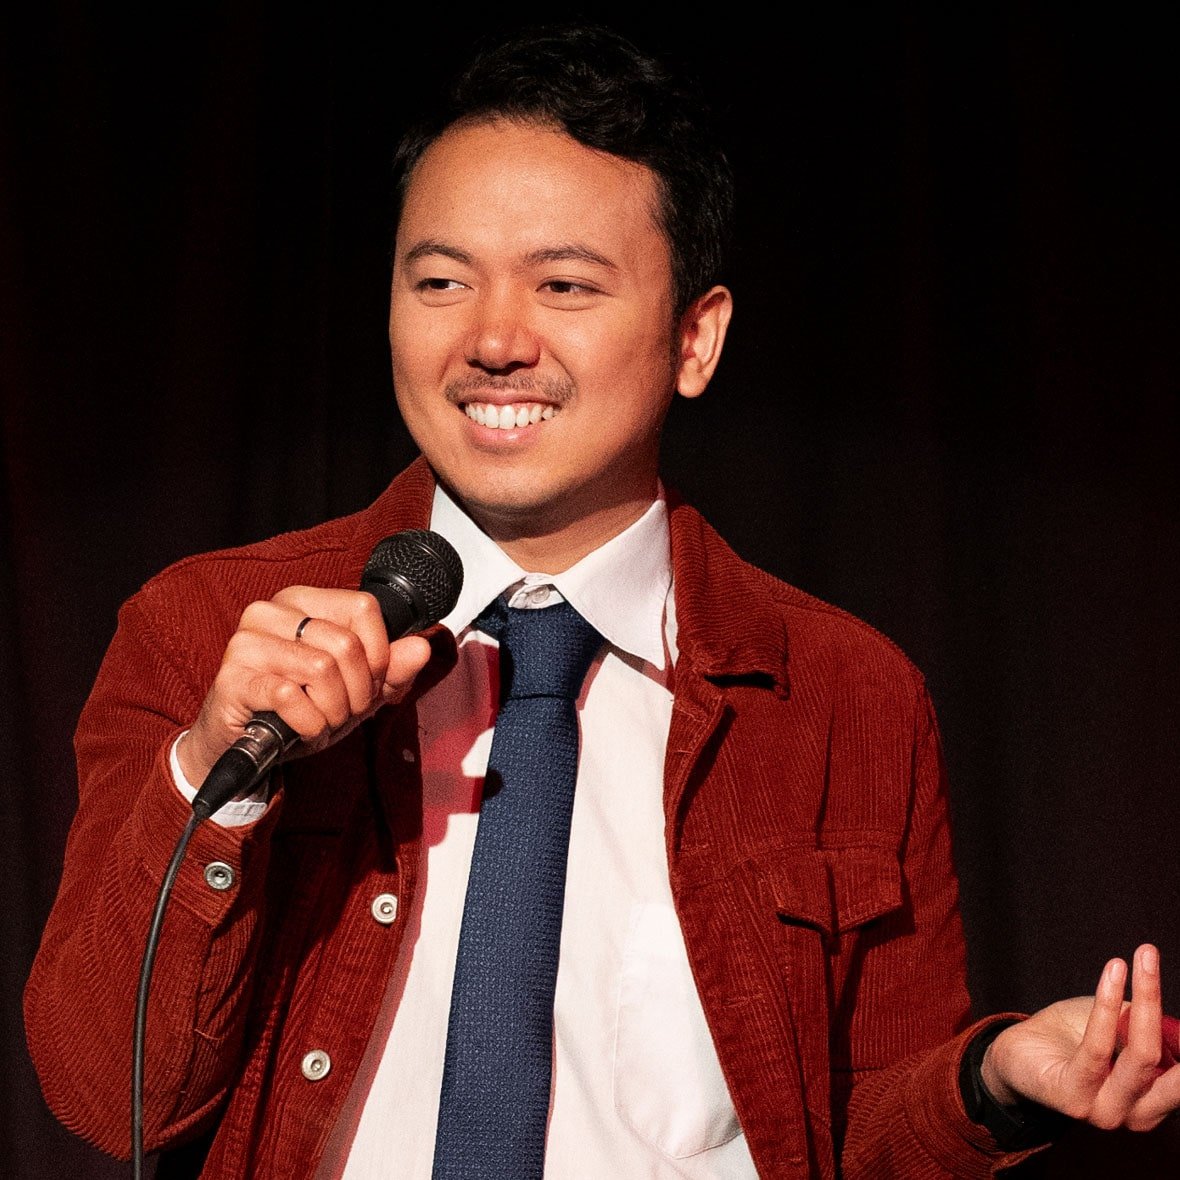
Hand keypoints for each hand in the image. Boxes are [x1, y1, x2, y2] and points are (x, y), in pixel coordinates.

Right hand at [177, 586, 431, 785]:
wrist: (247, 747)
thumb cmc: (301, 709)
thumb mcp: (356, 690)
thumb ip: (391, 669)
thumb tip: (421, 647)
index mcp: (304, 601)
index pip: (364, 608)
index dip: (379, 653)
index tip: (369, 681)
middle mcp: (271, 611)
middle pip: (346, 644)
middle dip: (358, 691)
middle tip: (344, 710)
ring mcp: (247, 642)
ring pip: (321, 669)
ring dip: (334, 710)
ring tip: (322, 719)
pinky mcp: (232, 678)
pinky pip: (290, 698)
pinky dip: (309, 724)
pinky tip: (301, 729)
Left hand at [982, 944, 1179, 1131]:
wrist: (1016, 1057)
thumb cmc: (1072, 1039)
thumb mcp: (1120, 1030)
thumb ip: (1148, 1027)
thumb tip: (1176, 1015)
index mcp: (1155, 1104)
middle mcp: (1138, 1117)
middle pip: (1176, 1069)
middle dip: (1171, 1015)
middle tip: (1162, 962)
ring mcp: (1107, 1112)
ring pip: (1142, 1054)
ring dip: (1147, 997)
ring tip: (1145, 956)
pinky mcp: (1074, 1098)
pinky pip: (1098, 1047)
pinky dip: (1108, 1004)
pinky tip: (1114, 972)